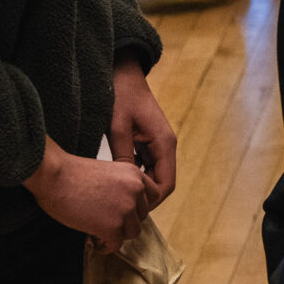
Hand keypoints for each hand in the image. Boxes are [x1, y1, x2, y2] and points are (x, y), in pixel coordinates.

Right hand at [25, 140, 152, 252]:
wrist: (54, 175)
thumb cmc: (72, 173)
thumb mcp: (109, 172)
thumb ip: (122, 187)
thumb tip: (125, 209)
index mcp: (136, 174)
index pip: (153, 196)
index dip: (138, 207)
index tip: (124, 212)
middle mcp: (136, 190)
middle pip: (141, 216)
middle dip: (125, 221)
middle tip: (106, 223)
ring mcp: (126, 209)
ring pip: (132, 232)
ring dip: (117, 234)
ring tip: (99, 232)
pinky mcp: (112, 226)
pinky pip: (116, 245)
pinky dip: (106, 246)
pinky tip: (94, 241)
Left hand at [110, 56, 176, 205]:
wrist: (123, 73)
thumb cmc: (120, 96)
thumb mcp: (117, 127)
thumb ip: (123, 157)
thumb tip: (127, 185)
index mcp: (164, 143)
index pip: (166, 184)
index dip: (152, 201)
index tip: (131, 211)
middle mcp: (166, 145)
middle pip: (162, 183)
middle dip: (146, 198)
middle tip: (122, 209)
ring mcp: (158, 143)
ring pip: (155, 176)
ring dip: (141, 188)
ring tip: (118, 199)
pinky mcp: (149, 141)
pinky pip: (147, 166)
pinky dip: (136, 177)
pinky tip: (118, 182)